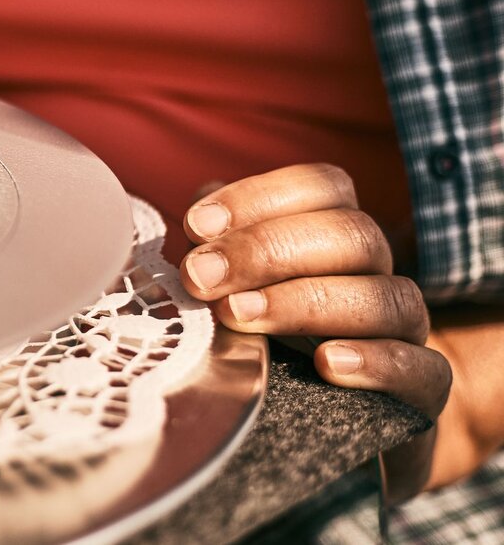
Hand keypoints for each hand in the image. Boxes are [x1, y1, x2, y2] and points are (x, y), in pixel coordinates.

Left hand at [180, 163, 451, 504]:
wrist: (321, 429)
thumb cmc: (261, 343)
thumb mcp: (230, 290)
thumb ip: (215, 253)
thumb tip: (192, 236)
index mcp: (334, 232)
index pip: (321, 187)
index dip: (259, 198)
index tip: (196, 225)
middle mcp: (376, 272)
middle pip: (352, 235)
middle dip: (267, 250)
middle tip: (201, 277)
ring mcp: (405, 330)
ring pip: (385, 297)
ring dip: (306, 302)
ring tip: (239, 317)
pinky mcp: (422, 391)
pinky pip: (423, 368)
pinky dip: (378, 361)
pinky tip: (326, 363)